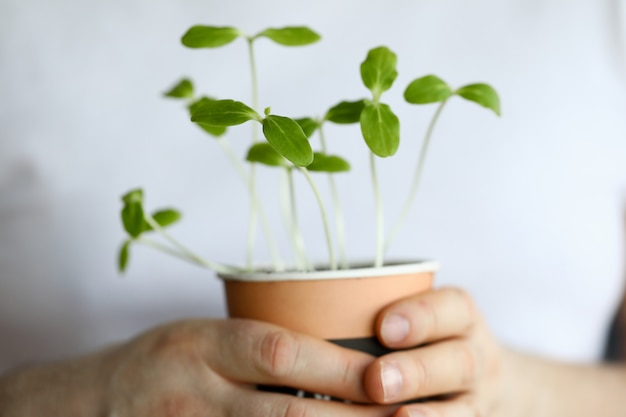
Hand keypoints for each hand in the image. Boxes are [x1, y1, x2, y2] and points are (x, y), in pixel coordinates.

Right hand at [102, 319, 394, 416]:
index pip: (279, 353)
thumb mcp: (208, 332)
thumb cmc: (172, 358)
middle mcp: (194, 395)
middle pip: (285, 416)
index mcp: (202, 344)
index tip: (386, 376)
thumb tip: (347, 362)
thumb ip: (265, 346)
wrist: (101, 399)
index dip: (339, 369)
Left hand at [363, 287, 504, 415]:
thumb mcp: (418, 314)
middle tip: (376, 381)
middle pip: (459, 362)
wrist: (477, 380)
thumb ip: (373, 311)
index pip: (452, 307)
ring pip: (464, 408)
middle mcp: (475, 357)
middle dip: (416, 371)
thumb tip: (290, 303)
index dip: (420, 316)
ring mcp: (476, 398)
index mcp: (459, 318)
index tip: (383, 327)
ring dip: (429, 416)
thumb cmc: (425, 339)